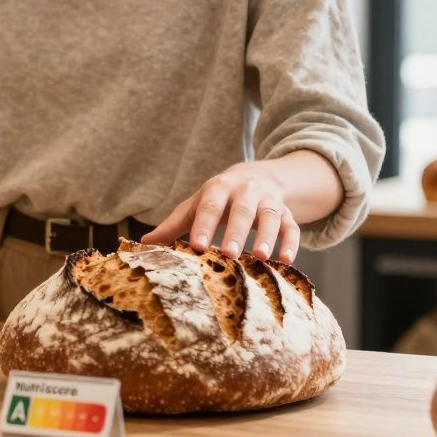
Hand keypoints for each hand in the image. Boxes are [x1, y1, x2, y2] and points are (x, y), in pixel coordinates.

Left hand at [141, 161, 300, 262]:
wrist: (258, 175)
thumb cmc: (218, 197)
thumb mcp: (195, 204)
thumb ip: (173, 224)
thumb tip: (145, 243)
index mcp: (218, 188)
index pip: (209, 206)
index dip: (203, 225)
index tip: (197, 246)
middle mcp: (246, 192)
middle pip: (241, 211)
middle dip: (235, 231)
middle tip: (228, 254)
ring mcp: (268, 201)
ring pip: (270, 217)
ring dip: (266, 236)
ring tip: (260, 257)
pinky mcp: (287, 213)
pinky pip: (292, 227)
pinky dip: (291, 243)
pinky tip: (286, 261)